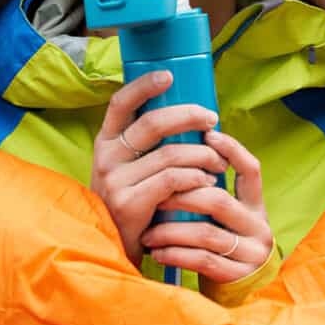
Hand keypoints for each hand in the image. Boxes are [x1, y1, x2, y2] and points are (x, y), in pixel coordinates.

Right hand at [91, 70, 227, 265]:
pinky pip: (172, 180)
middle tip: (212, 120)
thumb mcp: (128, 169)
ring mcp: (115, 180)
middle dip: (189, 116)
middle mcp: (106, 156)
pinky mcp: (129, 202)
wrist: (114, 248)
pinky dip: (196, 177)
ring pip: (170, 154)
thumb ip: (148, 146)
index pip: (121, 103)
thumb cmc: (132, 202)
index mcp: (106, 141)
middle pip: (153, 123)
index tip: (168, 76)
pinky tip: (207, 181)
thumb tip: (190, 117)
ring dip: (202, 154)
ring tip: (218, 161)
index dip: (144, 86)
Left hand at [139, 130, 272, 284]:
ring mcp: (250, 253)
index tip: (207, 134)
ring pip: (206, 234)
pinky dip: (175, 254)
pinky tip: (157, 252)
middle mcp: (258, 226)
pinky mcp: (237, 276)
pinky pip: (202, 261)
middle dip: (182, 196)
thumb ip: (209, 190)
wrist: (237, 290)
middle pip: (219, 201)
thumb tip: (176, 150)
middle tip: (154, 196)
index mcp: (255, 205)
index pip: (251, 170)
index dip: (232, 149)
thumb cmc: (220, 242)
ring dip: (171, 231)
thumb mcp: (223, 216)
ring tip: (148, 232)